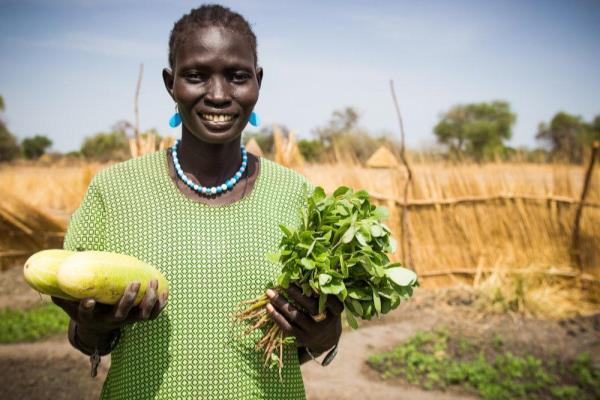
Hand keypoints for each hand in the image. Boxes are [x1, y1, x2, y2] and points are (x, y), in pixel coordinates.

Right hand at [51, 279, 168, 334]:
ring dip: (149, 301)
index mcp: (91, 316)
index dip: (88, 308)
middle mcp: (110, 320)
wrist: (98, 327)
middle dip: (129, 299)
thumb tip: (48, 278)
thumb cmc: (84, 308)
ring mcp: (126, 321)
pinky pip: (153, 315)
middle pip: (121, 314)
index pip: (88, 313)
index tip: (89, 300)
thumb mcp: (70, 302)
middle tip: (134, 282)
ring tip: (153, 283)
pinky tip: (165, 292)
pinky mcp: (138, 318)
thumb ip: (61, 292)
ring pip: (141, 316)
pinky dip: (160, 305)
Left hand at [266, 284, 342, 353]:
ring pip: (296, 316)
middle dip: (296, 293)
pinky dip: (277, 316)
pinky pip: (287, 327)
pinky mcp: (302, 338)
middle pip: (311, 307)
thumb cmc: (327, 314)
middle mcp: (326, 323)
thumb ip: (325, 292)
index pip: (332, 301)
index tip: (313, 279)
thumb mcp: (332, 306)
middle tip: (284, 283)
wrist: (326, 340)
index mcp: (336, 312)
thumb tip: (309, 272)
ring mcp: (313, 332)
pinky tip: (268, 307)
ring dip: (281, 303)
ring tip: (270, 293)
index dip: (323, 291)